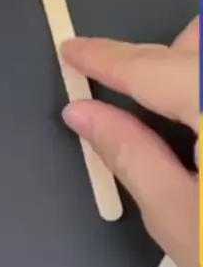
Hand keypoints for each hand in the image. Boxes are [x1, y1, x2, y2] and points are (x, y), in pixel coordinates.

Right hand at [60, 17, 198, 266]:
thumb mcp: (180, 221)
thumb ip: (129, 154)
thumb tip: (84, 114)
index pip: (157, 69)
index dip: (108, 59)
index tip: (75, 53)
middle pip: (202, 45)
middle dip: (164, 61)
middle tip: (137, 106)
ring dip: (196, 75)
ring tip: (188, 128)